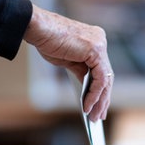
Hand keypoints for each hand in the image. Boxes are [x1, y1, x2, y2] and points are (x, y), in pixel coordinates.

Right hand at [24, 4, 112, 120]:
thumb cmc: (48, 40)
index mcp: (95, 41)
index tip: (101, 106)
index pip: (103, 70)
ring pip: (106, 79)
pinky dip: (94, 94)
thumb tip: (87, 88)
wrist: (38, 28)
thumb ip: (80, 70)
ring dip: (99, 100)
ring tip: (93, 116)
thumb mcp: (67, 60)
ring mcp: (100, 45)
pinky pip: (100, 79)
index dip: (102, 90)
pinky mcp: (95, 50)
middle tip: (99, 116)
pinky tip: (87, 106)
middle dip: (103, 98)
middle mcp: (100, 41)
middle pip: (107, 75)